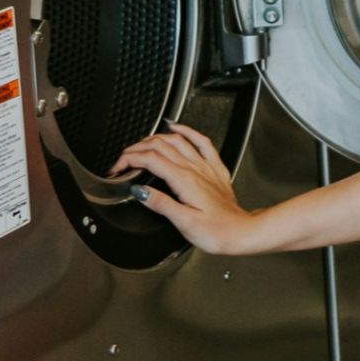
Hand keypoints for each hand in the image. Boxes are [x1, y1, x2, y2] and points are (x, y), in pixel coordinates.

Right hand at [109, 121, 256, 254]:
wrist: (241, 232)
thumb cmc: (216, 231)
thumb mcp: (183, 222)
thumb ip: (160, 203)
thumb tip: (139, 190)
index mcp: (184, 181)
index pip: (150, 159)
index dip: (129, 159)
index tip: (117, 167)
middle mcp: (195, 169)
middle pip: (160, 146)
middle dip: (136, 148)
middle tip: (123, 158)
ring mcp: (205, 167)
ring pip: (177, 140)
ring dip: (155, 138)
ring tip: (140, 144)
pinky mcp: (215, 169)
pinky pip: (201, 142)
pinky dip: (187, 130)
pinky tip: (177, 127)